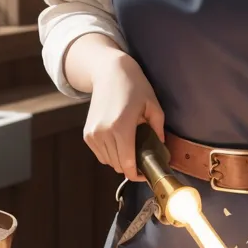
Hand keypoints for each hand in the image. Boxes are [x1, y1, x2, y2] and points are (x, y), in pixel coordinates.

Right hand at [83, 51, 164, 180]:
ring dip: (121, 160)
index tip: (147, 173)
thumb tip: (160, 148)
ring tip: (132, 146)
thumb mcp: (153, 106)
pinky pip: (101, 155)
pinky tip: (120, 142)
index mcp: (121, 127)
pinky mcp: (87, 134)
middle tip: (144, 157)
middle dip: (132, 166)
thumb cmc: (134, 86)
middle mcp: (103, 133)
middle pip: (119, 165)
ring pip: (109, 162)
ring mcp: (93, 134)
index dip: (138, 174)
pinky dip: (110, 154)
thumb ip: (158, 130)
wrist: (108, 72)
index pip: (127, 164)